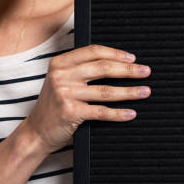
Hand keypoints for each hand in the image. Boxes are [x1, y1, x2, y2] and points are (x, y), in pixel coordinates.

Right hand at [23, 44, 151, 154]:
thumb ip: (81, 70)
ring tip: (145, 91)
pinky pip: (101, 112)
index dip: (115, 53)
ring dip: (130, 91)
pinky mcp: (70, 112)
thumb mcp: (61, 80)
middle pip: (103, 68)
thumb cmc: (55, 105)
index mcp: (60, 63)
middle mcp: (61, 76)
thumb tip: (117, 63)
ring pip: (106, 91)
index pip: (93, 52)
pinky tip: (131, 113)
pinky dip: (119, 114)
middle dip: (128, 70)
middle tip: (146, 71)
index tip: (133, 58)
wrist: (37, 131)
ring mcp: (65, 94)